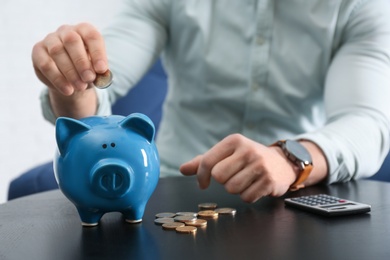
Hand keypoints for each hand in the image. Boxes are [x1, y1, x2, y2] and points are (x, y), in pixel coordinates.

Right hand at [32, 23, 107, 95]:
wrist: (71, 79)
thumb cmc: (87, 70)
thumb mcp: (96, 71)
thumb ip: (99, 71)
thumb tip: (101, 74)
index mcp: (84, 30)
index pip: (92, 36)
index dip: (97, 53)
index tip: (101, 69)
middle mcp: (67, 31)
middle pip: (72, 40)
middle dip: (81, 62)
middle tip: (89, 78)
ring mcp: (50, 39)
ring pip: (57, 51)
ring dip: (70, 72)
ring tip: (80, 87)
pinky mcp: (38, 51)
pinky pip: (45, 64)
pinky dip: (57, 79)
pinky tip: (68, 90)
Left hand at [180, 134, 297, 202]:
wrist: (282, 163)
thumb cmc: (248, 158)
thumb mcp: (227, 154)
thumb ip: (204, 161)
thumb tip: (182, 169)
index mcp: (234, 141)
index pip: (208, 161)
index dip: (201, 175)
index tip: (203, 183)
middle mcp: (248, 150)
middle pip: (219, 177)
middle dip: (223, 181)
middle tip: (233, 176)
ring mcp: (260, 165)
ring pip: (232, 188)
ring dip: (236, 189)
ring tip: (245, 180)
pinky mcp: (269, 181)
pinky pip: (246, 197)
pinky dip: (247, 196)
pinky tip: (254, 186)